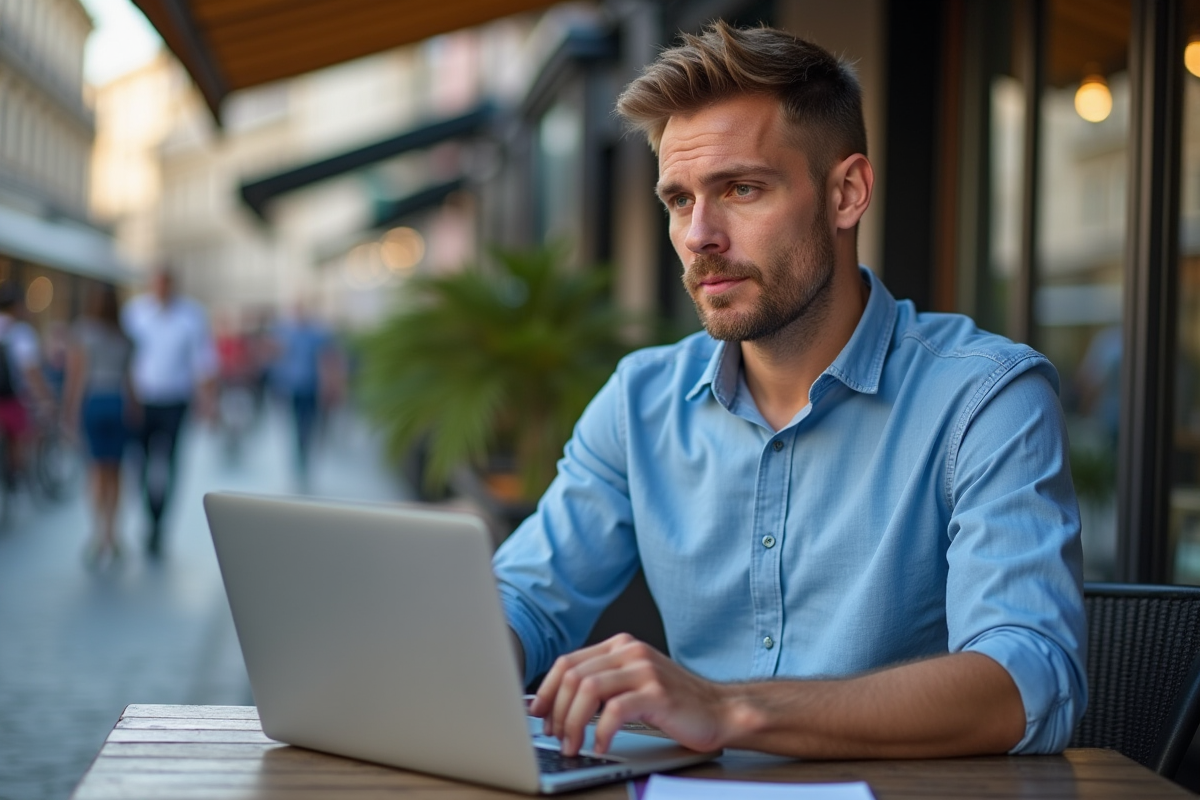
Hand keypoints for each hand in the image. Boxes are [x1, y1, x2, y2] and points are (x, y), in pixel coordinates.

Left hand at [528, 634, 734, 755]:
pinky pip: (614, 710)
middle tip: (554, 736)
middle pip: (573, 675)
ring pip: (588, 690)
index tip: (537, 713)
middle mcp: (630, 651)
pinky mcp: (656, 693)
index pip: (568, 662)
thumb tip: (556, 704)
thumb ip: (601, 684)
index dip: (547, 689)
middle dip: (556, 710)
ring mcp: (644, 670)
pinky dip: (600, 732)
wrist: (719, 710)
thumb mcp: (632, 683)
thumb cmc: (674, 703)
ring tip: (573, 745)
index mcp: (620, 646)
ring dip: (573, 723)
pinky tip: (600, 746)